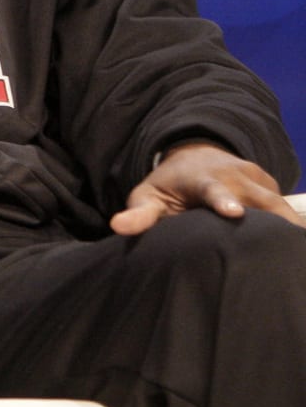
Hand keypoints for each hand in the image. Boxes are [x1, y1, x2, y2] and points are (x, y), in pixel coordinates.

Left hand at [110, 141, 302, 235]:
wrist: (194, 156)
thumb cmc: (168, 187)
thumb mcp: (148, 196)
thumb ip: (139, 214)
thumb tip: (118, 226)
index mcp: (201, 179)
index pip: (214, 189)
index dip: (224, 200)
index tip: (234, 212)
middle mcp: (233, 175)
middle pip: (261, 199)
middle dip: (275, 219)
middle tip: (286, 243)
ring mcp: (254, 178)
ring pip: (279, 204)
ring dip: (288, 224)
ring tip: (295, 250)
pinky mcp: (270, 184)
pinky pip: (284, 205)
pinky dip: (291, 223)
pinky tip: (294, 246)